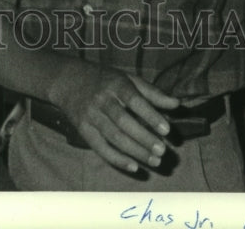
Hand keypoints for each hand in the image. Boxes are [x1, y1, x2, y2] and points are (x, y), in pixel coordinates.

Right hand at [51, 61, 176, 172]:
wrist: (67, 80)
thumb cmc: (104, 79)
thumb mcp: (127, 78)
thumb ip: (152, 92)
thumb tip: (177, 104)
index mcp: (115, 84)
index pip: (134, 100)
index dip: (150, 115)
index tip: (167, 129)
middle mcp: (102, 100)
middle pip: (123, 122)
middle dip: (144, 138)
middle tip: (163, 151)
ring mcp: (91, 116)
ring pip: (114, 137)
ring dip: (135, 151)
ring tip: (155, 161)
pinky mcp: (83, 130)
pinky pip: (100, 148)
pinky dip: (117, 159)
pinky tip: (134, 167)